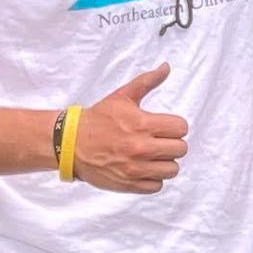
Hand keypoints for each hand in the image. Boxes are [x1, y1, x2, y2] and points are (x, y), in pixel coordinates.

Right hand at [73, 64, 184, 193]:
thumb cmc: (99, 119)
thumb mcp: (122, 96)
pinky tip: (143, 168)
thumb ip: (147, 81)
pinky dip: (152, 178)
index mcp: (142, 124)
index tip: (164, 127)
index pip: (181, 128)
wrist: (70, 144)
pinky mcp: (129, 184)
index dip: (175, 126)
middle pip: (180, 150)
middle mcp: (141, 148)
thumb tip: (166, 67)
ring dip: (165, 162)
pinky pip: (157, 186)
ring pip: (172, 170)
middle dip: (172, 144)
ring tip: (152, 156)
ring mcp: (135, 168)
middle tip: (159, 141)